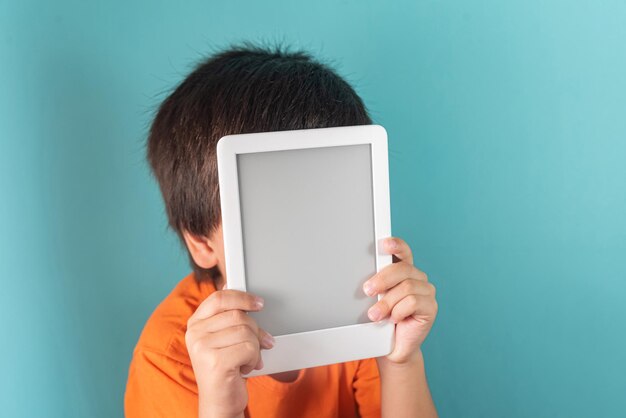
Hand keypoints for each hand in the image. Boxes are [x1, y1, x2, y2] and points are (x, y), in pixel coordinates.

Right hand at [185, 289, 273, 417]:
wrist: (220, 402)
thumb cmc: (225, 369)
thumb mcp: (224, 339)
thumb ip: (230, 319)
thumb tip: (248, 299)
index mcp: (195, 324)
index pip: (219, 298)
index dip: (242, 297)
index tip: (258, 303)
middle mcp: (195, 333)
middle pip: (238, 315)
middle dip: (255, 330)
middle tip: (259, 343)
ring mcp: (202, 347)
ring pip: (246, 331)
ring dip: (255, 347)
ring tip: (247, 359)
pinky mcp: (215, 361)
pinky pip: (249, 348)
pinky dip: (254, 358)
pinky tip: (245, 367)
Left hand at [363, 237, 437, 363]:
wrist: (391, 347)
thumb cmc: (382, 320)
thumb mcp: (376, 299)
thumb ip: (376, 285)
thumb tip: (367, 280)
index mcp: (404, 271)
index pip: (403, 252)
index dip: (396, 245)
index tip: (383, 244)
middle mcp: (418, 278)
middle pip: (402, 269)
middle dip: (382, 279)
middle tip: (367, 290)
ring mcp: (427, 292)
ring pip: (406, 287)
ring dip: (387, 302)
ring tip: (375, 314)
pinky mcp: (431, 307)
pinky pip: (413, 302)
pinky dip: (398, 311)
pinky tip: (394, 319)